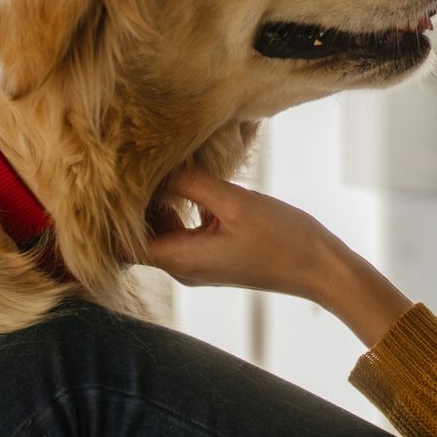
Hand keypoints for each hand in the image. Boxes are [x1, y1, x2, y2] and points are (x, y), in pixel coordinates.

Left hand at [139, 168, 412, 345]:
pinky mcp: (212, 256)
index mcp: (180, 259)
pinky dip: (180, 209)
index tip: (120, 183)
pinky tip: (193, 183)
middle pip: (138, 237)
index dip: (115, 216)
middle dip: (136, 205)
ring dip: (160, 204)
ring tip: (167, 169)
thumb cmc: (282, 239)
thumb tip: (156, 169)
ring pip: (161, 232)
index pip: (122, 245)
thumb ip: (191, 184)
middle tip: (141, 166)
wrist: (321, 269)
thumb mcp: (234, 203)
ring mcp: (197, 263)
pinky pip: (182, 232)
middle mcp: (181, 267)